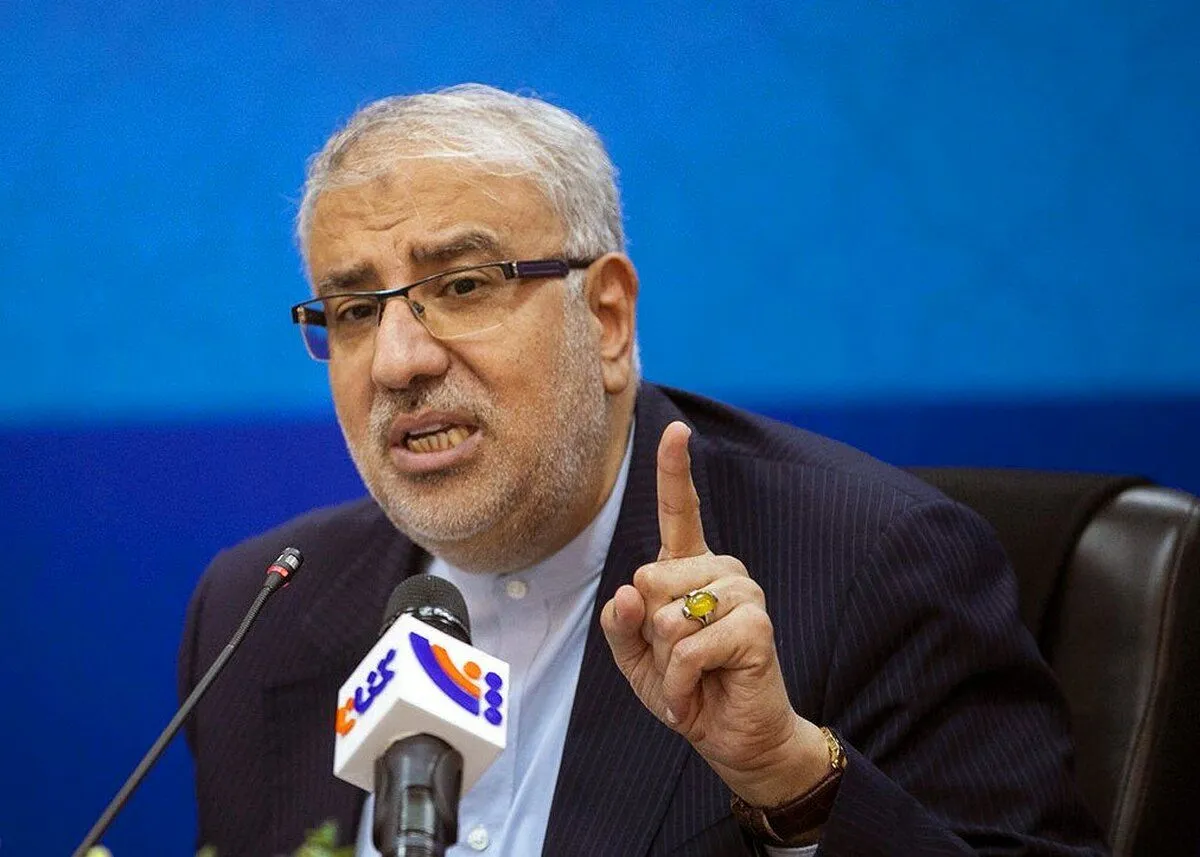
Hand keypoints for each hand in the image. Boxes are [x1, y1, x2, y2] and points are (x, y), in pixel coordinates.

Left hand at [600, 421, 830, 807]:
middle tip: (675, 658)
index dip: (675, 470)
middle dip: (647, 631)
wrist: (730, 737)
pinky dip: (680, 679)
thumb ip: (620, 624)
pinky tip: (699, 690)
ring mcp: (743, 593)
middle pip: (648, 578)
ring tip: (691, 675)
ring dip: (666, 662)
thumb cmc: (685, 689)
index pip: (681, 511)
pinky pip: (689, 646)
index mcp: (690, 569)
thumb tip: (626, 592)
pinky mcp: (756, 625)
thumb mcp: (635, 658)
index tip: (678, 430)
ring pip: (668, 616)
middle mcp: (721, 570)